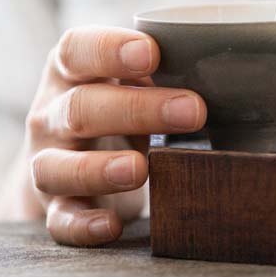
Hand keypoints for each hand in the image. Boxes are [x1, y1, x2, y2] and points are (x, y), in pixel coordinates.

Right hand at [0, 26, 205, 245]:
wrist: (69, 162)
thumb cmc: (114, 108)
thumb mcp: (128, 82)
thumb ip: (159, 74)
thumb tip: (227, 76)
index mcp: (68, 73)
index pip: (75, 51)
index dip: (108, 50)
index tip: (151, 53)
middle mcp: (49, 116)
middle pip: (78, 108)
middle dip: (134, 109)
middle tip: (193, 111)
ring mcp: (48, 162)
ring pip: (56, 167)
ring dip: (97, 169)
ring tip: (140, 169)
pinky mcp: (52, 208)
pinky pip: (59, 220)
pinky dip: (82, 225)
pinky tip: (111, 226)